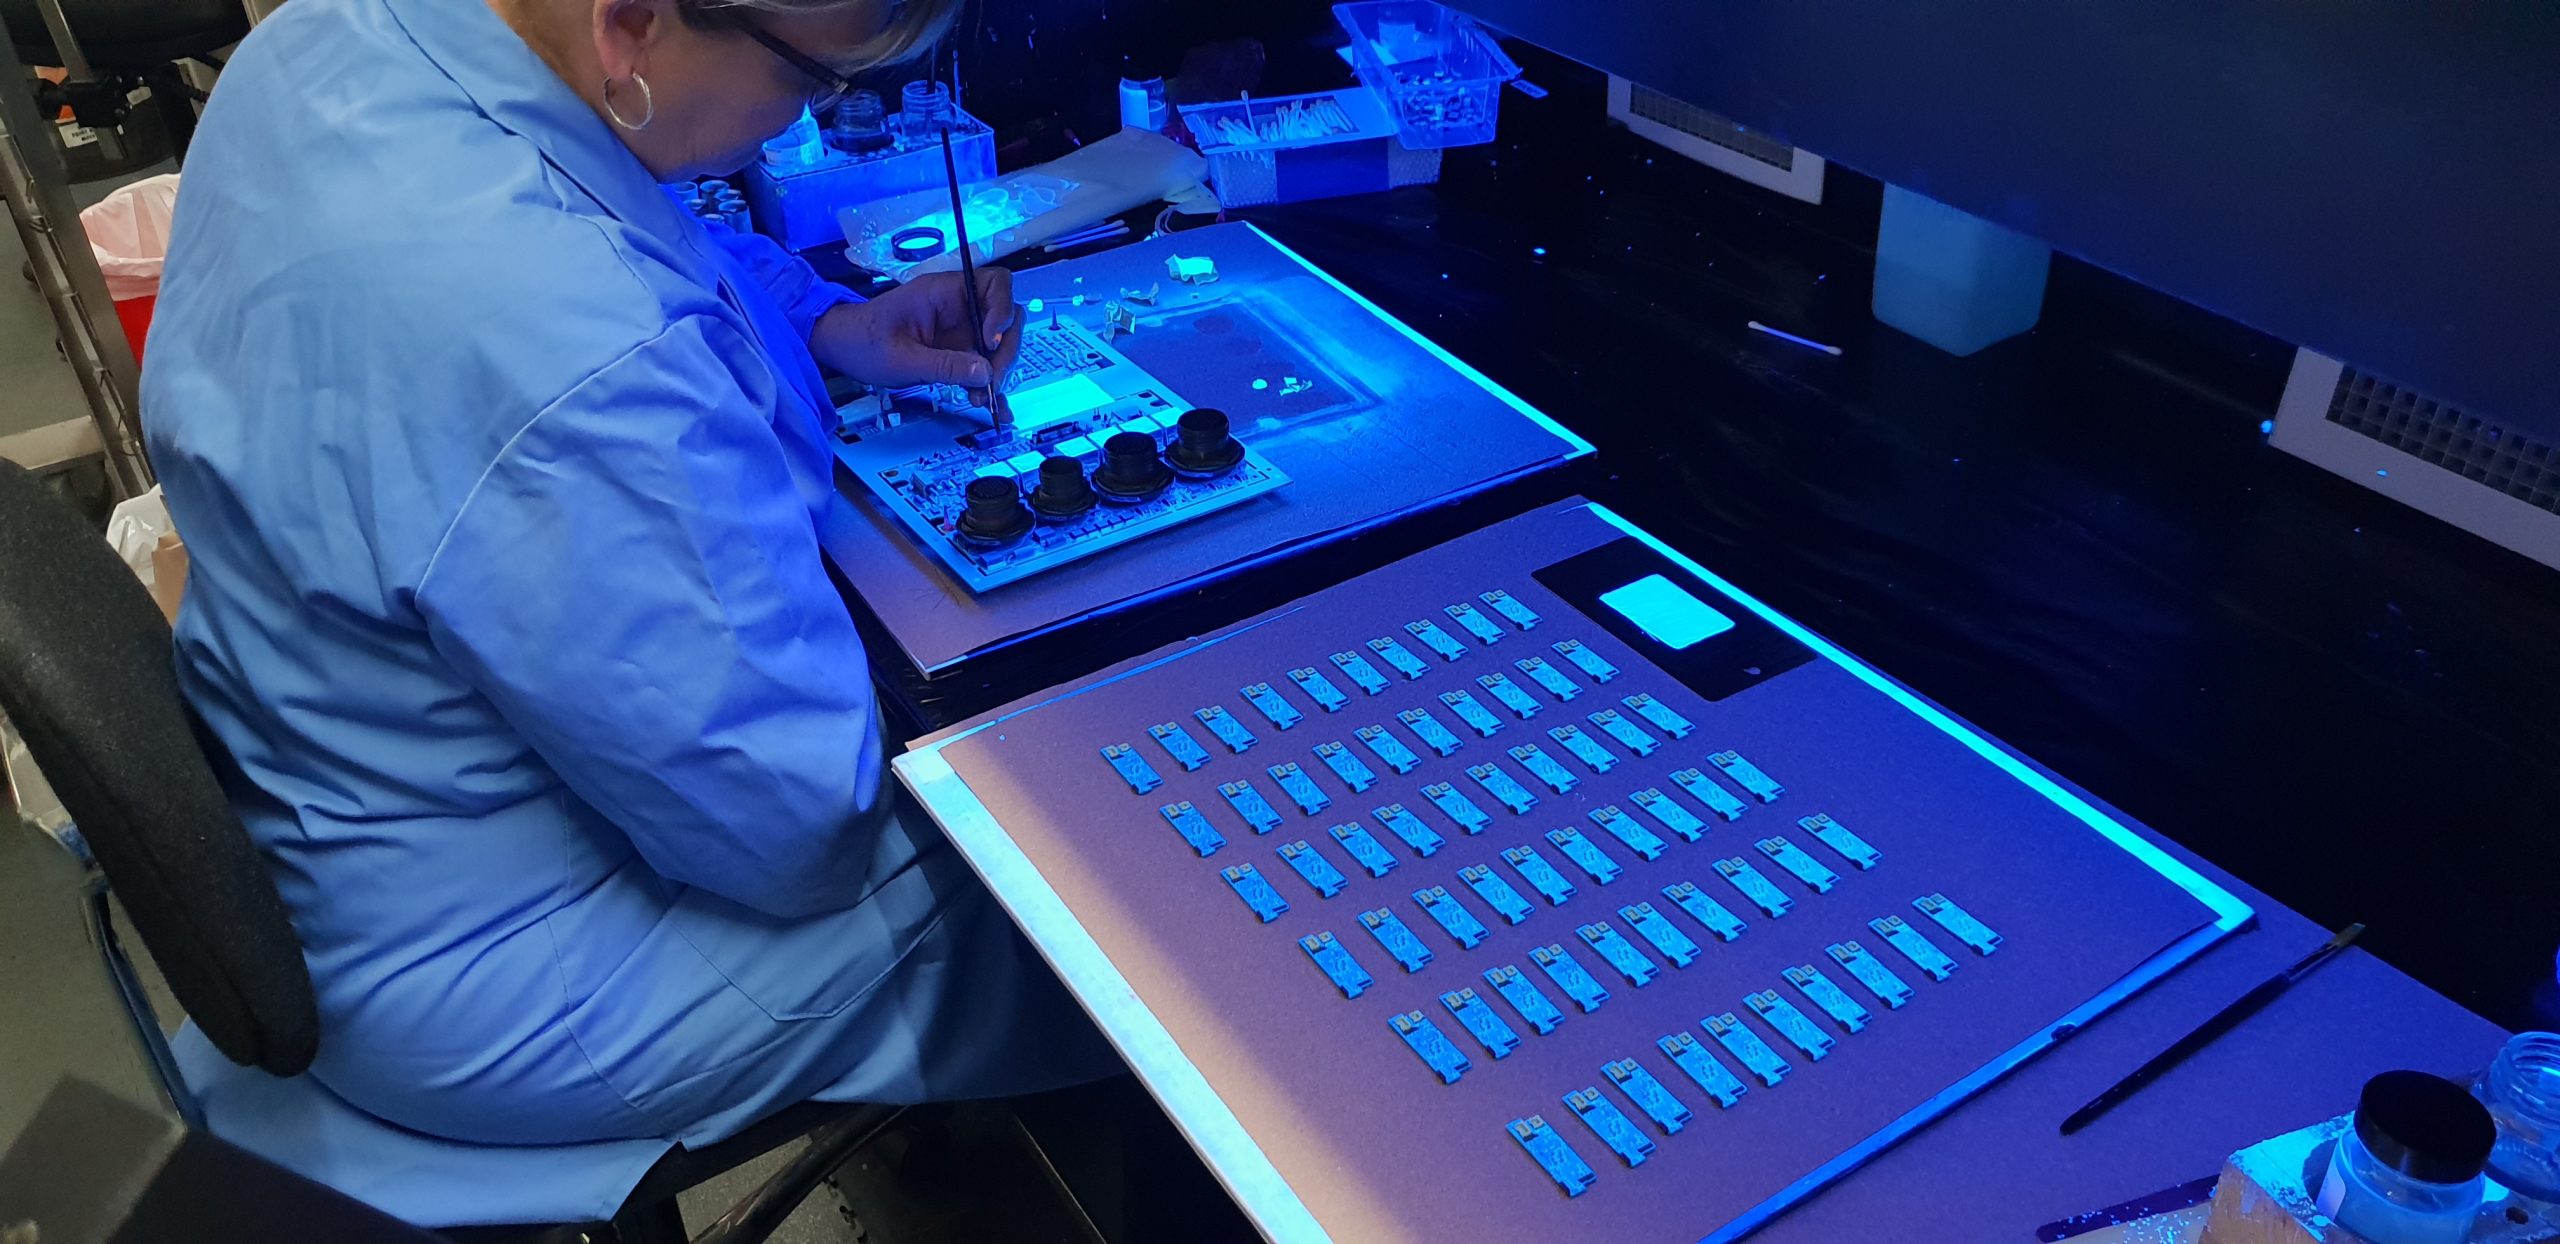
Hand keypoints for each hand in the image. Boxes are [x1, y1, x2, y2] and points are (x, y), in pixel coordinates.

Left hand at [812, 268, 1021, 419]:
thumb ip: (946, 365)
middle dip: (1005, 350)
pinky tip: (992, 405)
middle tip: (992, 379)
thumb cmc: (863, 340)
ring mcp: (960, 329)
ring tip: (983, 397)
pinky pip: (982, 364)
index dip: (1003, 310)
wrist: (843, 348)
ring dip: (998, 371)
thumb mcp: (902, 358)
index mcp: (943, 292)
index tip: (991, 342)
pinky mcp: (957, 350)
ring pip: (999, 344)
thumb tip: (985, 373)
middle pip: (1005, 318)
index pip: (995, 285)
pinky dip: (989, 384)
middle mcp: (958, 307)